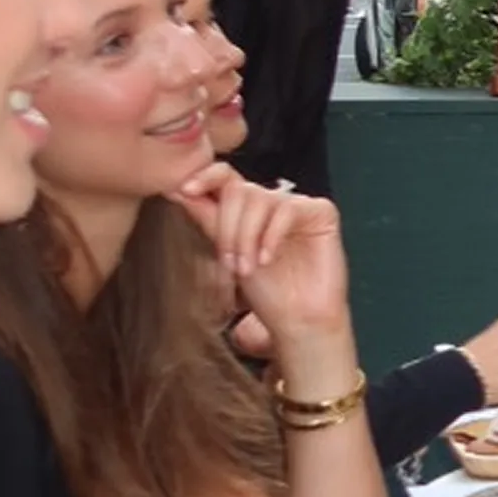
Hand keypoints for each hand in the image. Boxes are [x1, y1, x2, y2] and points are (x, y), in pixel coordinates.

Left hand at [168, 166, 350, 343]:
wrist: (298, 321)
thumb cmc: (266, 292)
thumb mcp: (227, 252)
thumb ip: (207, 218)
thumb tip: (176, 190)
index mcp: (248, 208)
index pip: (225, 176)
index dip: (203, 177)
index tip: (184, 190)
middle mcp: (272, 202)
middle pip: (238, 190)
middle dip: (227, 228)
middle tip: (229, 262)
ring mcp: (297, 205)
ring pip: (259, 200)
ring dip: (246, 237)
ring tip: (247, 268)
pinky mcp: (321, 213)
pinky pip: (287, 210)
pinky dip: (271, 236)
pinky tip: (267, 259)